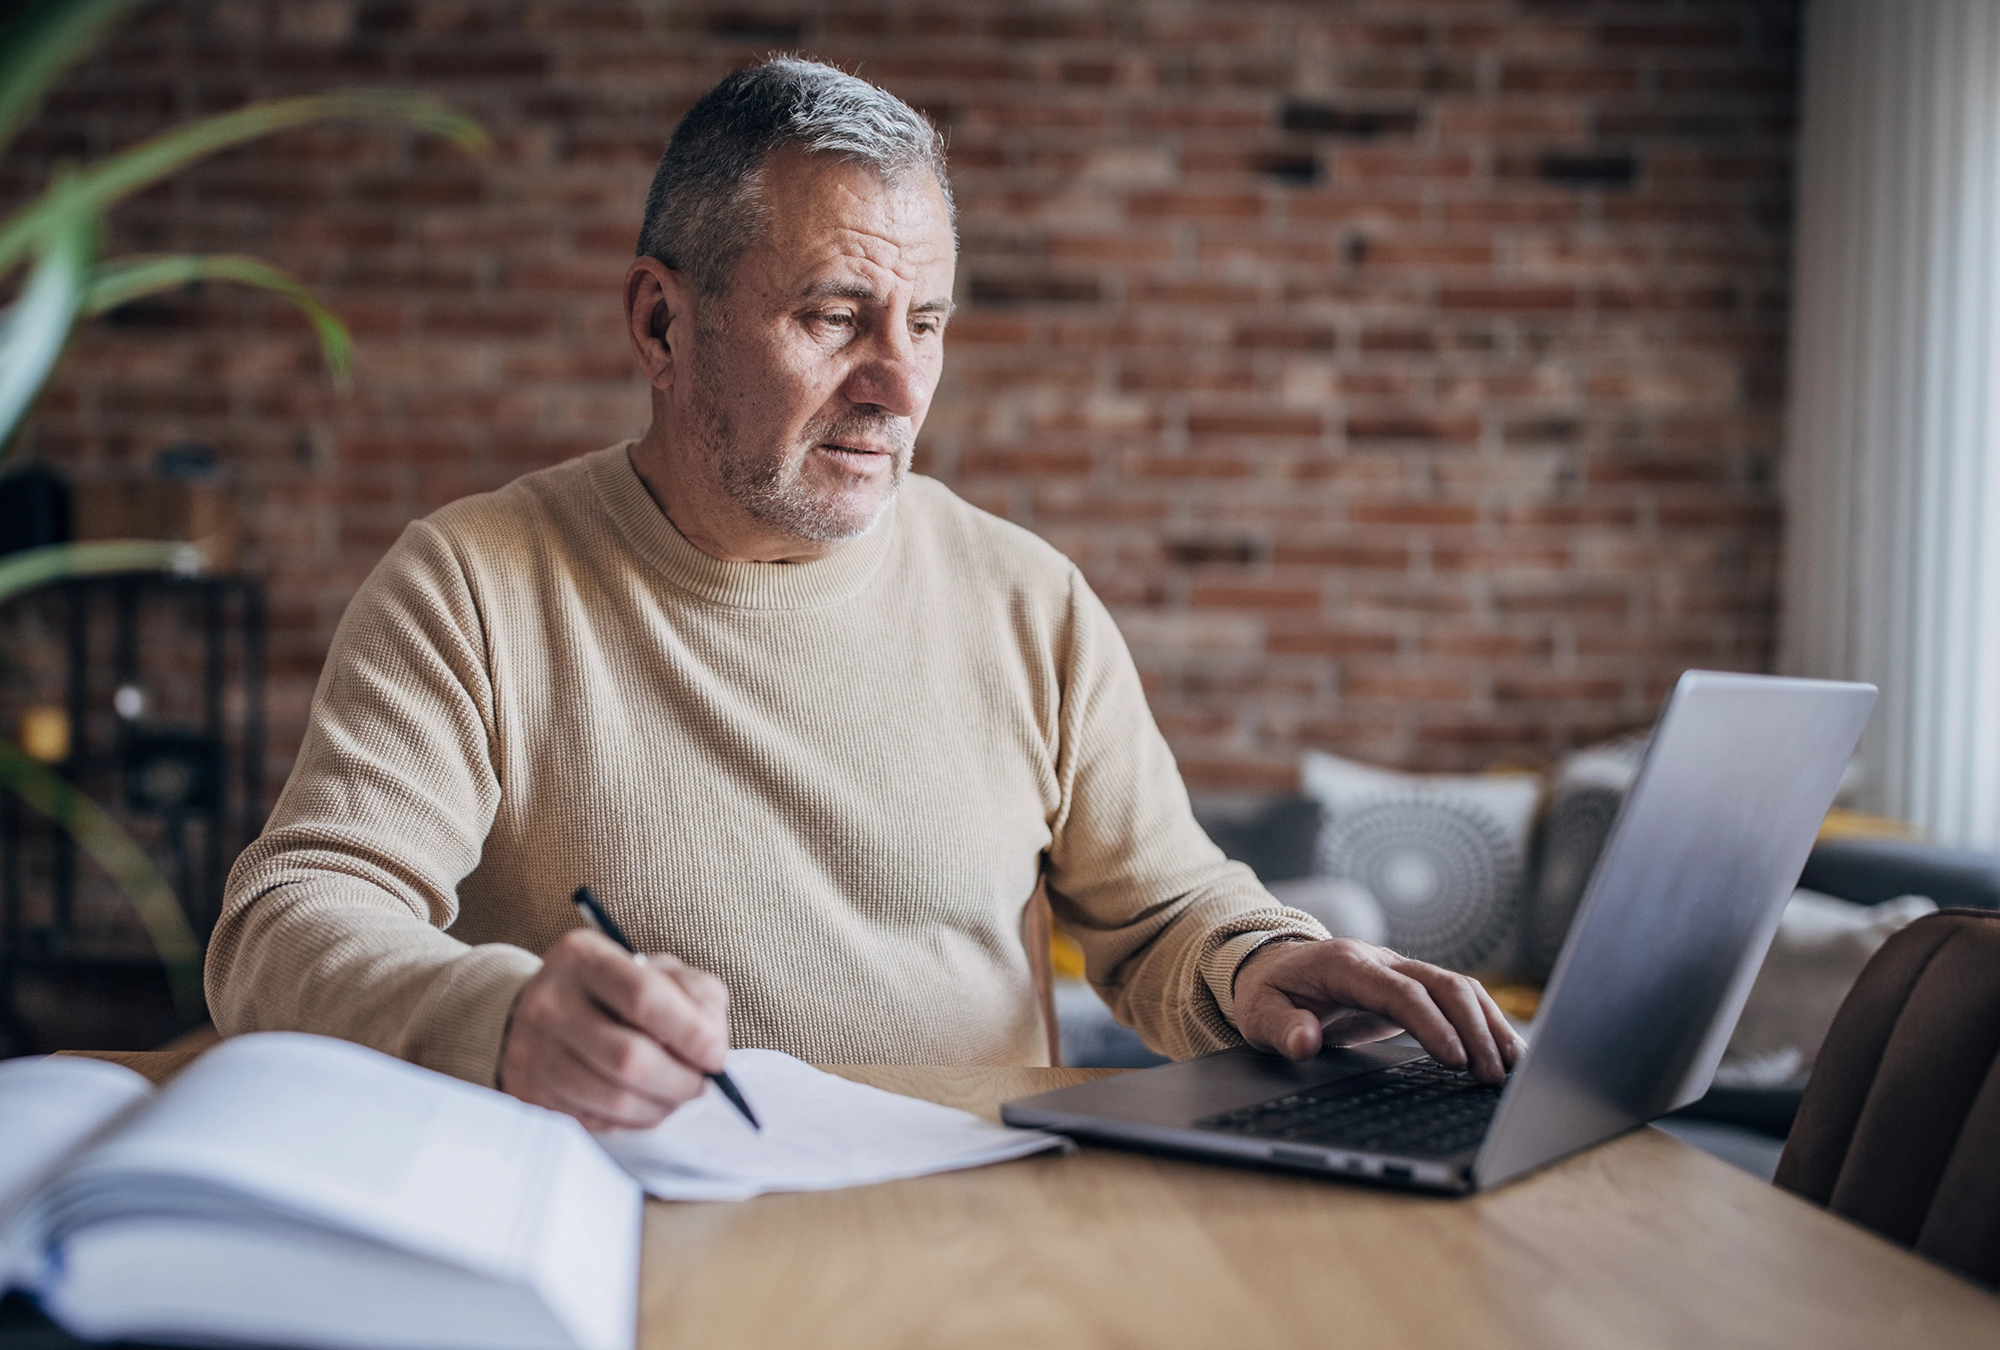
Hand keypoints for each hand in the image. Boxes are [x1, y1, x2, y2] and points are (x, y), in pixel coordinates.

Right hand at [499, 928, 730, 1130]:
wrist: (544, 1011)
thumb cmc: (616, 990)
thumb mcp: (658, 971)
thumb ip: (696, 994)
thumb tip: (712, 1044)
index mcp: (584, 958)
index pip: (644, 998)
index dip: (690, 1033)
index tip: (717, 1054)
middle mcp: (549, 1003)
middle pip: (629, 1058)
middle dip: (681, 1080)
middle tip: (702, 1083)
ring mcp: (533, 1051)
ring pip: (614, 1099)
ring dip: (661, 1107)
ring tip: (677, 1095)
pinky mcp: (529, 1092)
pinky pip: (596, 1122)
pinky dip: (632, 1121)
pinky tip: (644, 1104)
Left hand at [1232, 938, 1525, 1084]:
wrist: (1275, 964)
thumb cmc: (1270, 990)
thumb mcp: (1259, 1012)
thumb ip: (1282, 1028)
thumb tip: (1304, 1043)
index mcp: (1347, 965)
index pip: (1401, 991)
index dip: (1431, 1024)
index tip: (1455, 1059)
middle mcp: (1383, 962)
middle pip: (1444, 986)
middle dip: (1474, 1030)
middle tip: (1492, 1076)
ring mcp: (1402, 971)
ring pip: (1460, 989)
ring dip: (1490, 1026)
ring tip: (1512, 1069)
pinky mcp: (1414, 987)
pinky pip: (1458, 1000)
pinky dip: (1486, 1023)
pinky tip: (1507, 1053)